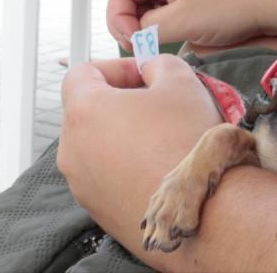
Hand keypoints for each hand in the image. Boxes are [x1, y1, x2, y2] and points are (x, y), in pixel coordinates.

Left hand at [58, 56, 221, 234]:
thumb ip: (158, 64)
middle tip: (157, 102)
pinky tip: (160, 167)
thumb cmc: (189, 144)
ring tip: (162, 137)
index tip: (143, 75)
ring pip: (96, 145)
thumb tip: (150, 70)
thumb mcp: (181, 81)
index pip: (80, 74)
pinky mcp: (97, 210)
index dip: (115, 67)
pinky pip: (106, 176)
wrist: (205, 211)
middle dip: (120, 101)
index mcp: (83, 113)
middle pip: (87, 111)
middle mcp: (71, 151)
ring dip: (124, 134)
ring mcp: (82, 185)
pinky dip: (126, 166)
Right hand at [107, 0, 276, 52]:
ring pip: (148, 6)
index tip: (130, 40)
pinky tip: (173, 38)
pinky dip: (163, 26)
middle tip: (139, 46)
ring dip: (147, 26)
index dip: (117, 16)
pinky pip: (166, 11)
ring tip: (157, 43)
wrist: (271, 8)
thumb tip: (135, 37)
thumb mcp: (182, 21)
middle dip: (130, 22)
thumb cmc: (233, 6)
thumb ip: (148, 29)